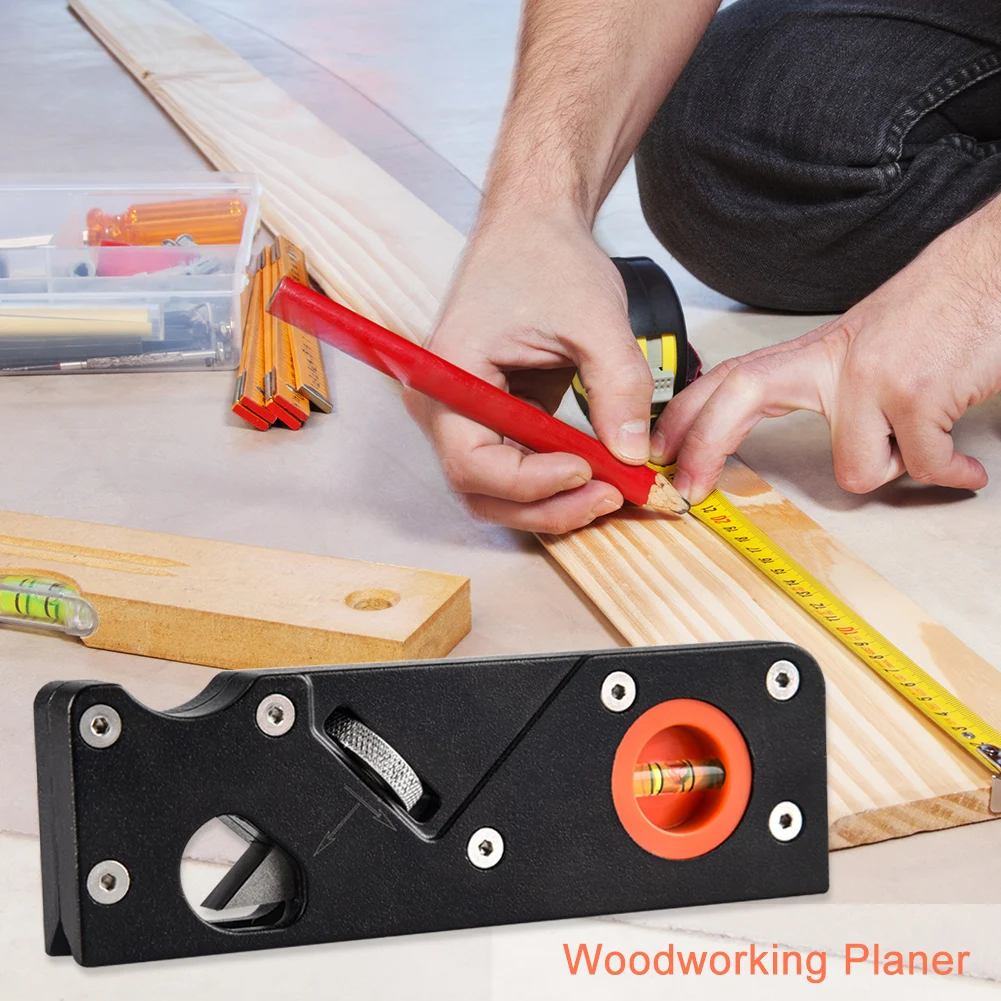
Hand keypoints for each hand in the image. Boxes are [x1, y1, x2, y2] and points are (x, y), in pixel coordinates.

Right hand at [406, 209, 653, 532]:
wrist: (535, 228)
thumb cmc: (545, 256)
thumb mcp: (595, 316)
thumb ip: (617, 386)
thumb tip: (632, 455)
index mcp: (447, 376)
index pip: (472, 461)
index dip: (531, 482)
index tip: (589, 469)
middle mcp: (444, 406)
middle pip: (481, 491)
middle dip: (546, 505)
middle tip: (610, 496)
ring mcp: (467, 417)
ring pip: (499, 492)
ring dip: (553, 503)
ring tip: (611, 490)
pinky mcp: (495, 419)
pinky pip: (518, 469)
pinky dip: (557, 482)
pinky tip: (600, 475)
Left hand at [652, 198, 1000, 503]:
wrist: (999, 267)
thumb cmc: (941, 308)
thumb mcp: (864, 344)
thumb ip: (826, 385)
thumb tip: (797, 434)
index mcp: (818, 352)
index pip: (732, 377)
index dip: (687, 414)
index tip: (663, 451)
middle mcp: (836, 361)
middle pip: (738, 396)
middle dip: (703, 445)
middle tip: (689, 490)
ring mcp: (872, 377)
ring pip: (857, 469)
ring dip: (896, 469)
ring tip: (925, 442)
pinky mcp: (917, 393)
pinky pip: (923, 467)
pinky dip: (949, 472)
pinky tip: (963, 463)